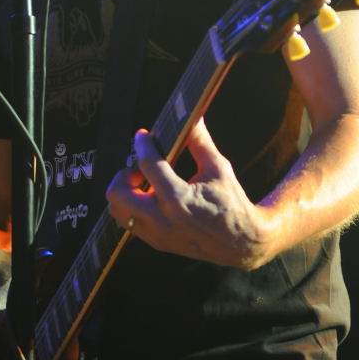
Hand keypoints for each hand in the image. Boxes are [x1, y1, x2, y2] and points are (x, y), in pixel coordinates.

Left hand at [106, 120, 273, 268]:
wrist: (242, 244)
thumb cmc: (232, 203)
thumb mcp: (219, 168)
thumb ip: (200, 142)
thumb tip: (192, 115)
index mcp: (179, 198)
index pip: (148, 165)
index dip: (143, 144)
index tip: (142, 135)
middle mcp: (162, 219)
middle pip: (116, 193)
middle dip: (124, 174)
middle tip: (140, 168)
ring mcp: (157, 235)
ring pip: (117, 210)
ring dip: (125, 192)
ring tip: (145, 183)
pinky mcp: (157, 243)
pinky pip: (129, 223)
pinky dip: (132, 207)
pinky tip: (151, 198)